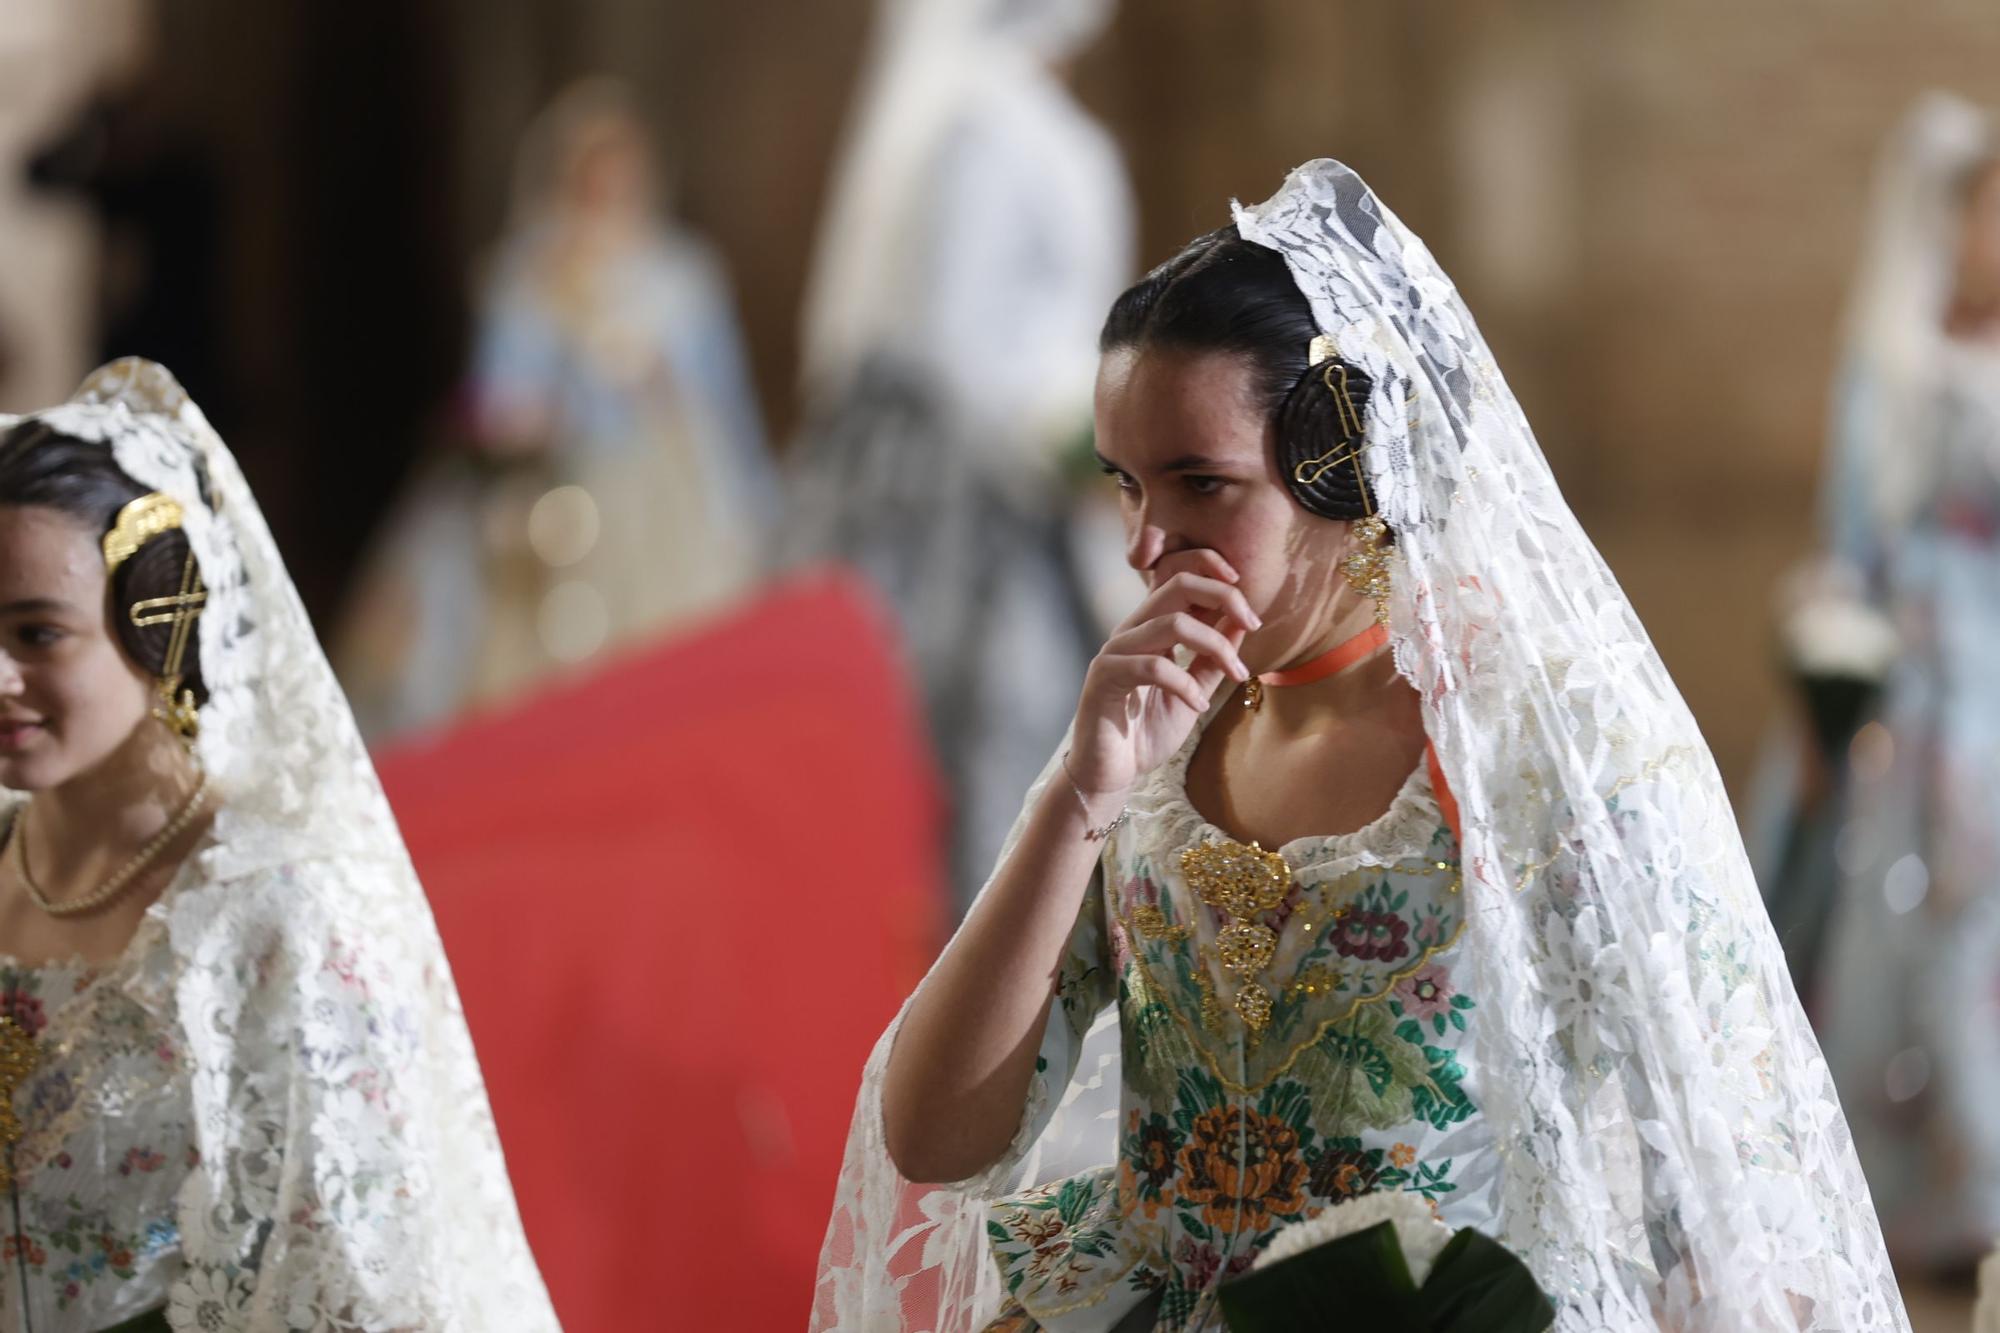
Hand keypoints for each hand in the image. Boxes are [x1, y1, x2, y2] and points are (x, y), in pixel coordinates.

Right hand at [1067, 550, 1258, 806]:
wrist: (1108, 774)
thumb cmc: (1146, 733)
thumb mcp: (1193, 692)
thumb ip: (1212, 660)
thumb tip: (1241, 623)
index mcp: (1150, 628)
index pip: (1180, 578)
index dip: (1215, 573)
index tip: (1250, 601)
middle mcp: (1131, 631)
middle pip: (1177, 585)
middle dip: (1223, 596)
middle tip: (1253, 622)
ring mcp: (1115, 652)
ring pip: (1170, 624)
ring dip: (1214, 646)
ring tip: (1237, 674)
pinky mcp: (1105, 678)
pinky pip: (1153, 667)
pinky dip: (1185, 684)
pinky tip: (1199, 705)